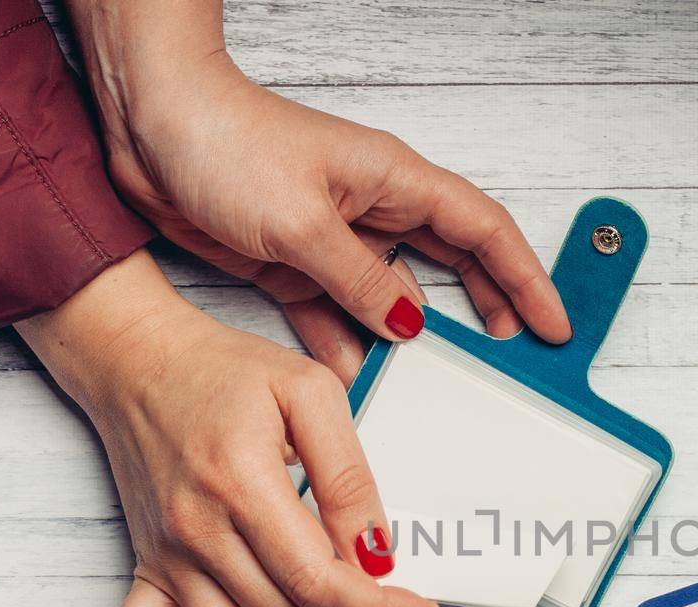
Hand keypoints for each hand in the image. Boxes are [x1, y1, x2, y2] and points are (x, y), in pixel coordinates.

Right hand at [18, 251, 440, 606]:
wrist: (138, 359)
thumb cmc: (222, 371)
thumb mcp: (311, 393)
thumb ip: (350, 476)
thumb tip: (376, 552)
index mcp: (241, 484)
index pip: (320, 582)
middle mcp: (196, 532)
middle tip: (382, 601)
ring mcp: (166, 558)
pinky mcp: (145, 570)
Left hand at [70, 7, 570, 384]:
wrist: (145, 129)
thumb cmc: (223, 142)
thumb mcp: (301, 223)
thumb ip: (360, 280)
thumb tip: (410, 323)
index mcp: (392, 181)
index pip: (483, 231)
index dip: (526, 278)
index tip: (552, 325)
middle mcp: (371, 209)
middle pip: (453, 264)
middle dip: (489, 308)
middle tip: (517, 360)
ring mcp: (333, 239)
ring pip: (393, 297)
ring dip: (413, 341)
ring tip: (442, 386)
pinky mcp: (292, 263)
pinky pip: (336, 315)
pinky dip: (348, 348)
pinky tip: (361, 382)